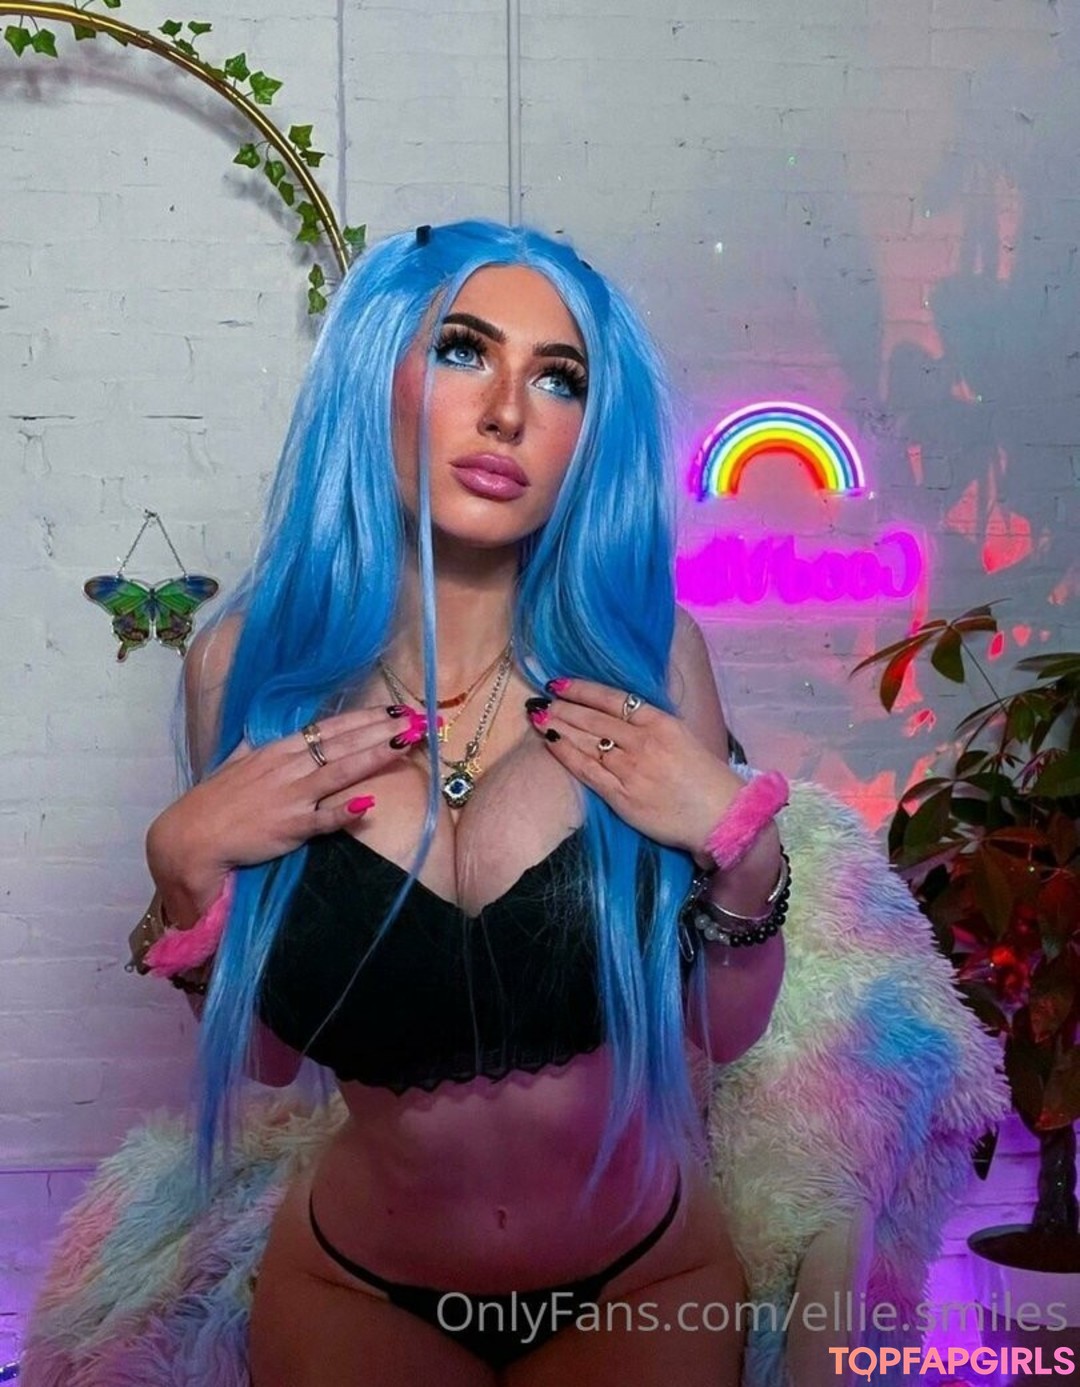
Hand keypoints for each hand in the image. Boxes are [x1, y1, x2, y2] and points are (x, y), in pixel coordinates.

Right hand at [146, 705, 432, 902]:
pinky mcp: (289, 827)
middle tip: (419, 719)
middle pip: (343, 743)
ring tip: (407, 743)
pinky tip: (368, 805)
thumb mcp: (236, 763)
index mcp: (279, 750)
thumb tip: (266, 733)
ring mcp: (291, 796)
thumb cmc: (214, 802)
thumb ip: (256, 747)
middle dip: (383, 730)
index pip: (331, 728)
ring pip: (340, 771)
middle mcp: (289, 767)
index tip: (396, 710)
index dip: (366, 718)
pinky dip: (343, 812)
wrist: (191, 838)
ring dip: (375, 756)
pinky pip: (321, 819)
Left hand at [527, 678, 743, 859]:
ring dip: (559, 727)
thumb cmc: (706, 779)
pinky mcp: (622, 796)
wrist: (721, 817)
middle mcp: (643, 742)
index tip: (561, 683)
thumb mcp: (683, 737)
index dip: (583, 689)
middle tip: (540, 699)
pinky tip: (550, 742)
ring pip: (586, 742)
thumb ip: (652, 724)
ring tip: (538, 716)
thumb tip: (621, 713)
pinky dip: (566, 754)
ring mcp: (631, 769)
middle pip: (594, 719)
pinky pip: (587, 771)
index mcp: (661, 723)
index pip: (614, 699)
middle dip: (563, 707)